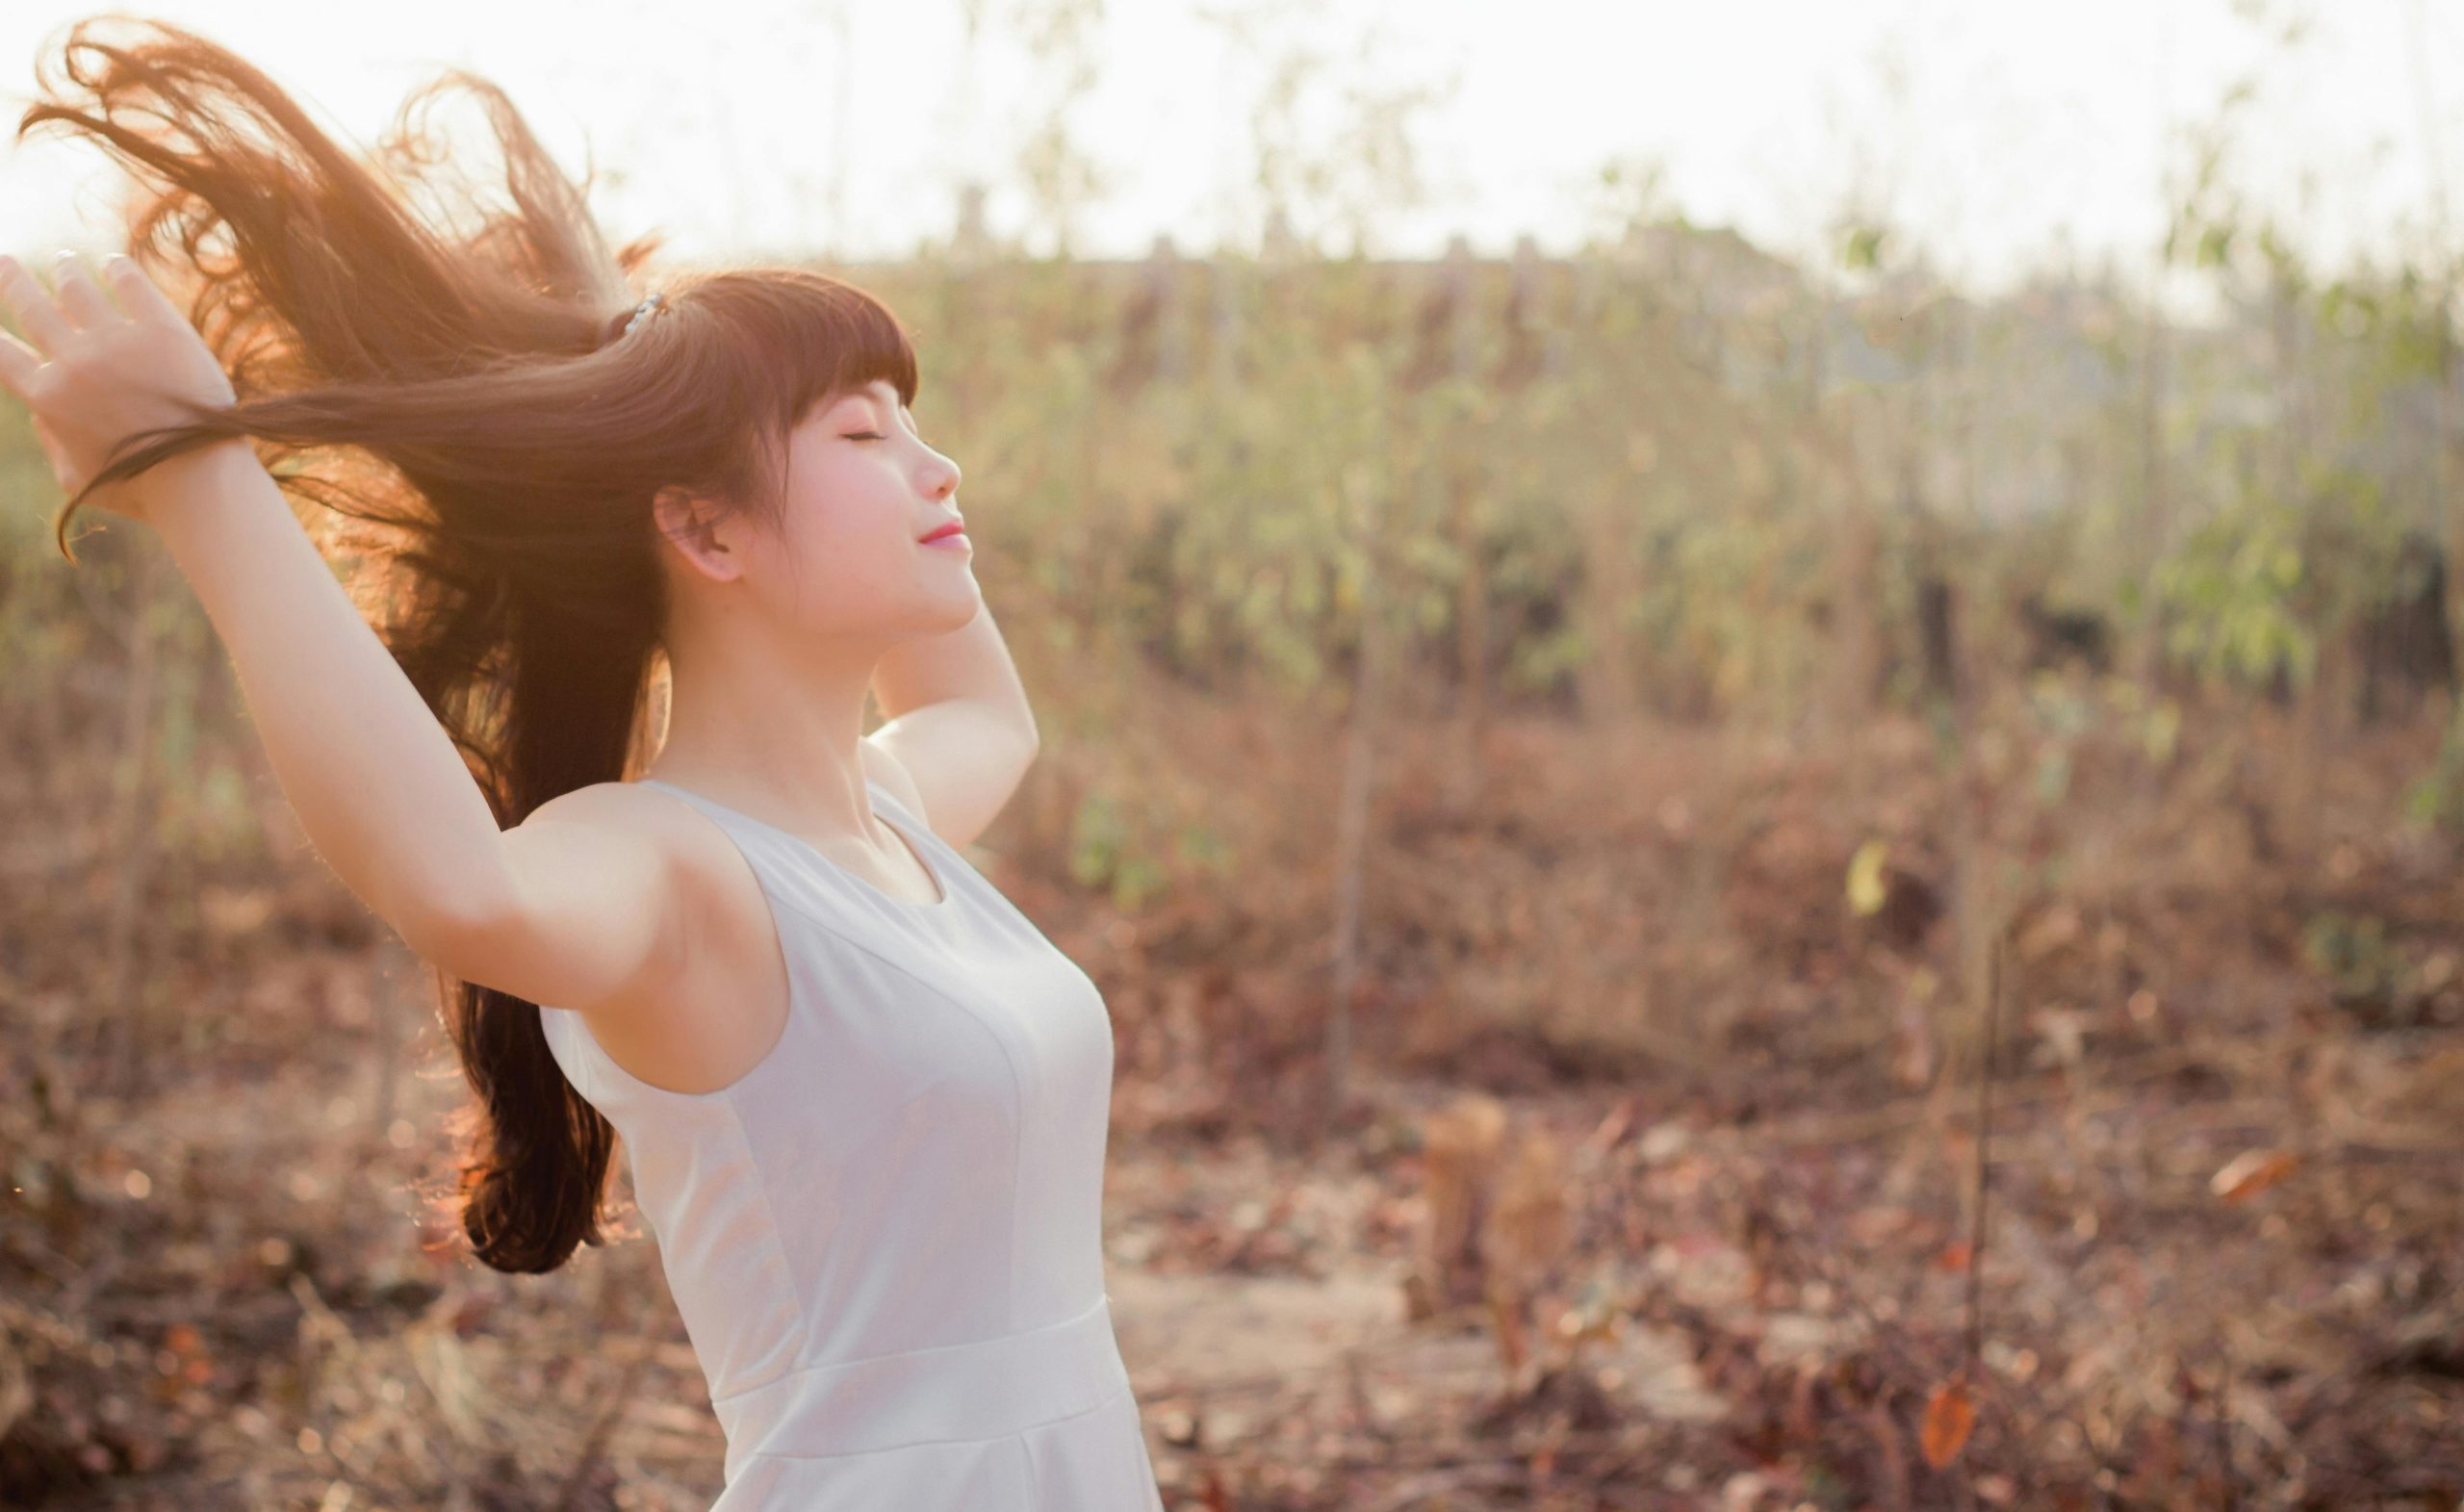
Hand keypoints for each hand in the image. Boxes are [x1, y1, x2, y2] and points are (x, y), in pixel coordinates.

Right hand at [0, 249, 238, 525]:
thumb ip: (51, 442)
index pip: (2, 353)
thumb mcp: (76, 479)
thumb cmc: (141, 490)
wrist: (202, 480)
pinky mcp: (164, 331)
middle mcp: (75, 362)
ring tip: (63, 260)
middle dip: (12, 280)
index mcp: (48, 398)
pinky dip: (117, 270)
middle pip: (32, 307)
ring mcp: (118, 342)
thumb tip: (40, 413)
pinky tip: (114, 264)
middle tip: (6, 262)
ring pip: (76, 289)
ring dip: (64, 270)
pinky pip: (131, 286)